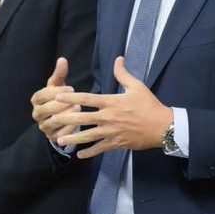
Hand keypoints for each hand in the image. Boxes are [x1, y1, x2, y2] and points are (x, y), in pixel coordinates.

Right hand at [30, 57, 80, 140]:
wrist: (59, 116)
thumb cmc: (59, 97)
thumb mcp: (58, 85)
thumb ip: (60, 73)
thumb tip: (62, 59)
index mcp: (36, 100)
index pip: (42, 95)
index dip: (56, 92)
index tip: (71, 88)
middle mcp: (36, 114)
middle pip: (46, 109)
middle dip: (61, 104)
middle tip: (76, 100)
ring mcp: (43, 126)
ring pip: (53, 122)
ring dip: (66, 115)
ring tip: (78, 108)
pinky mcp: (51, 137)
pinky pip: (60, 134)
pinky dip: (69, 128)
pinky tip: (80, 122)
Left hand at [49, 56, 172, 158]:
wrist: (163, 127)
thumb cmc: (149, 105)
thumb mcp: (137, 86)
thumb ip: (123, 74)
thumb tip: (118, 58)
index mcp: (112, 102)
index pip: (87, 99)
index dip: (71, 98)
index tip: (58, 97)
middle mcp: (109, 117)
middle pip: (83, 118)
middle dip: (66, 119)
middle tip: (51, 120)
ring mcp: (112, 132)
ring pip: (88, 136)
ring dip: (73, 139)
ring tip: (59, 141)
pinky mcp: (117, 143)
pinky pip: (100, 148)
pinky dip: (90, 152)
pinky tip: (79, 154)